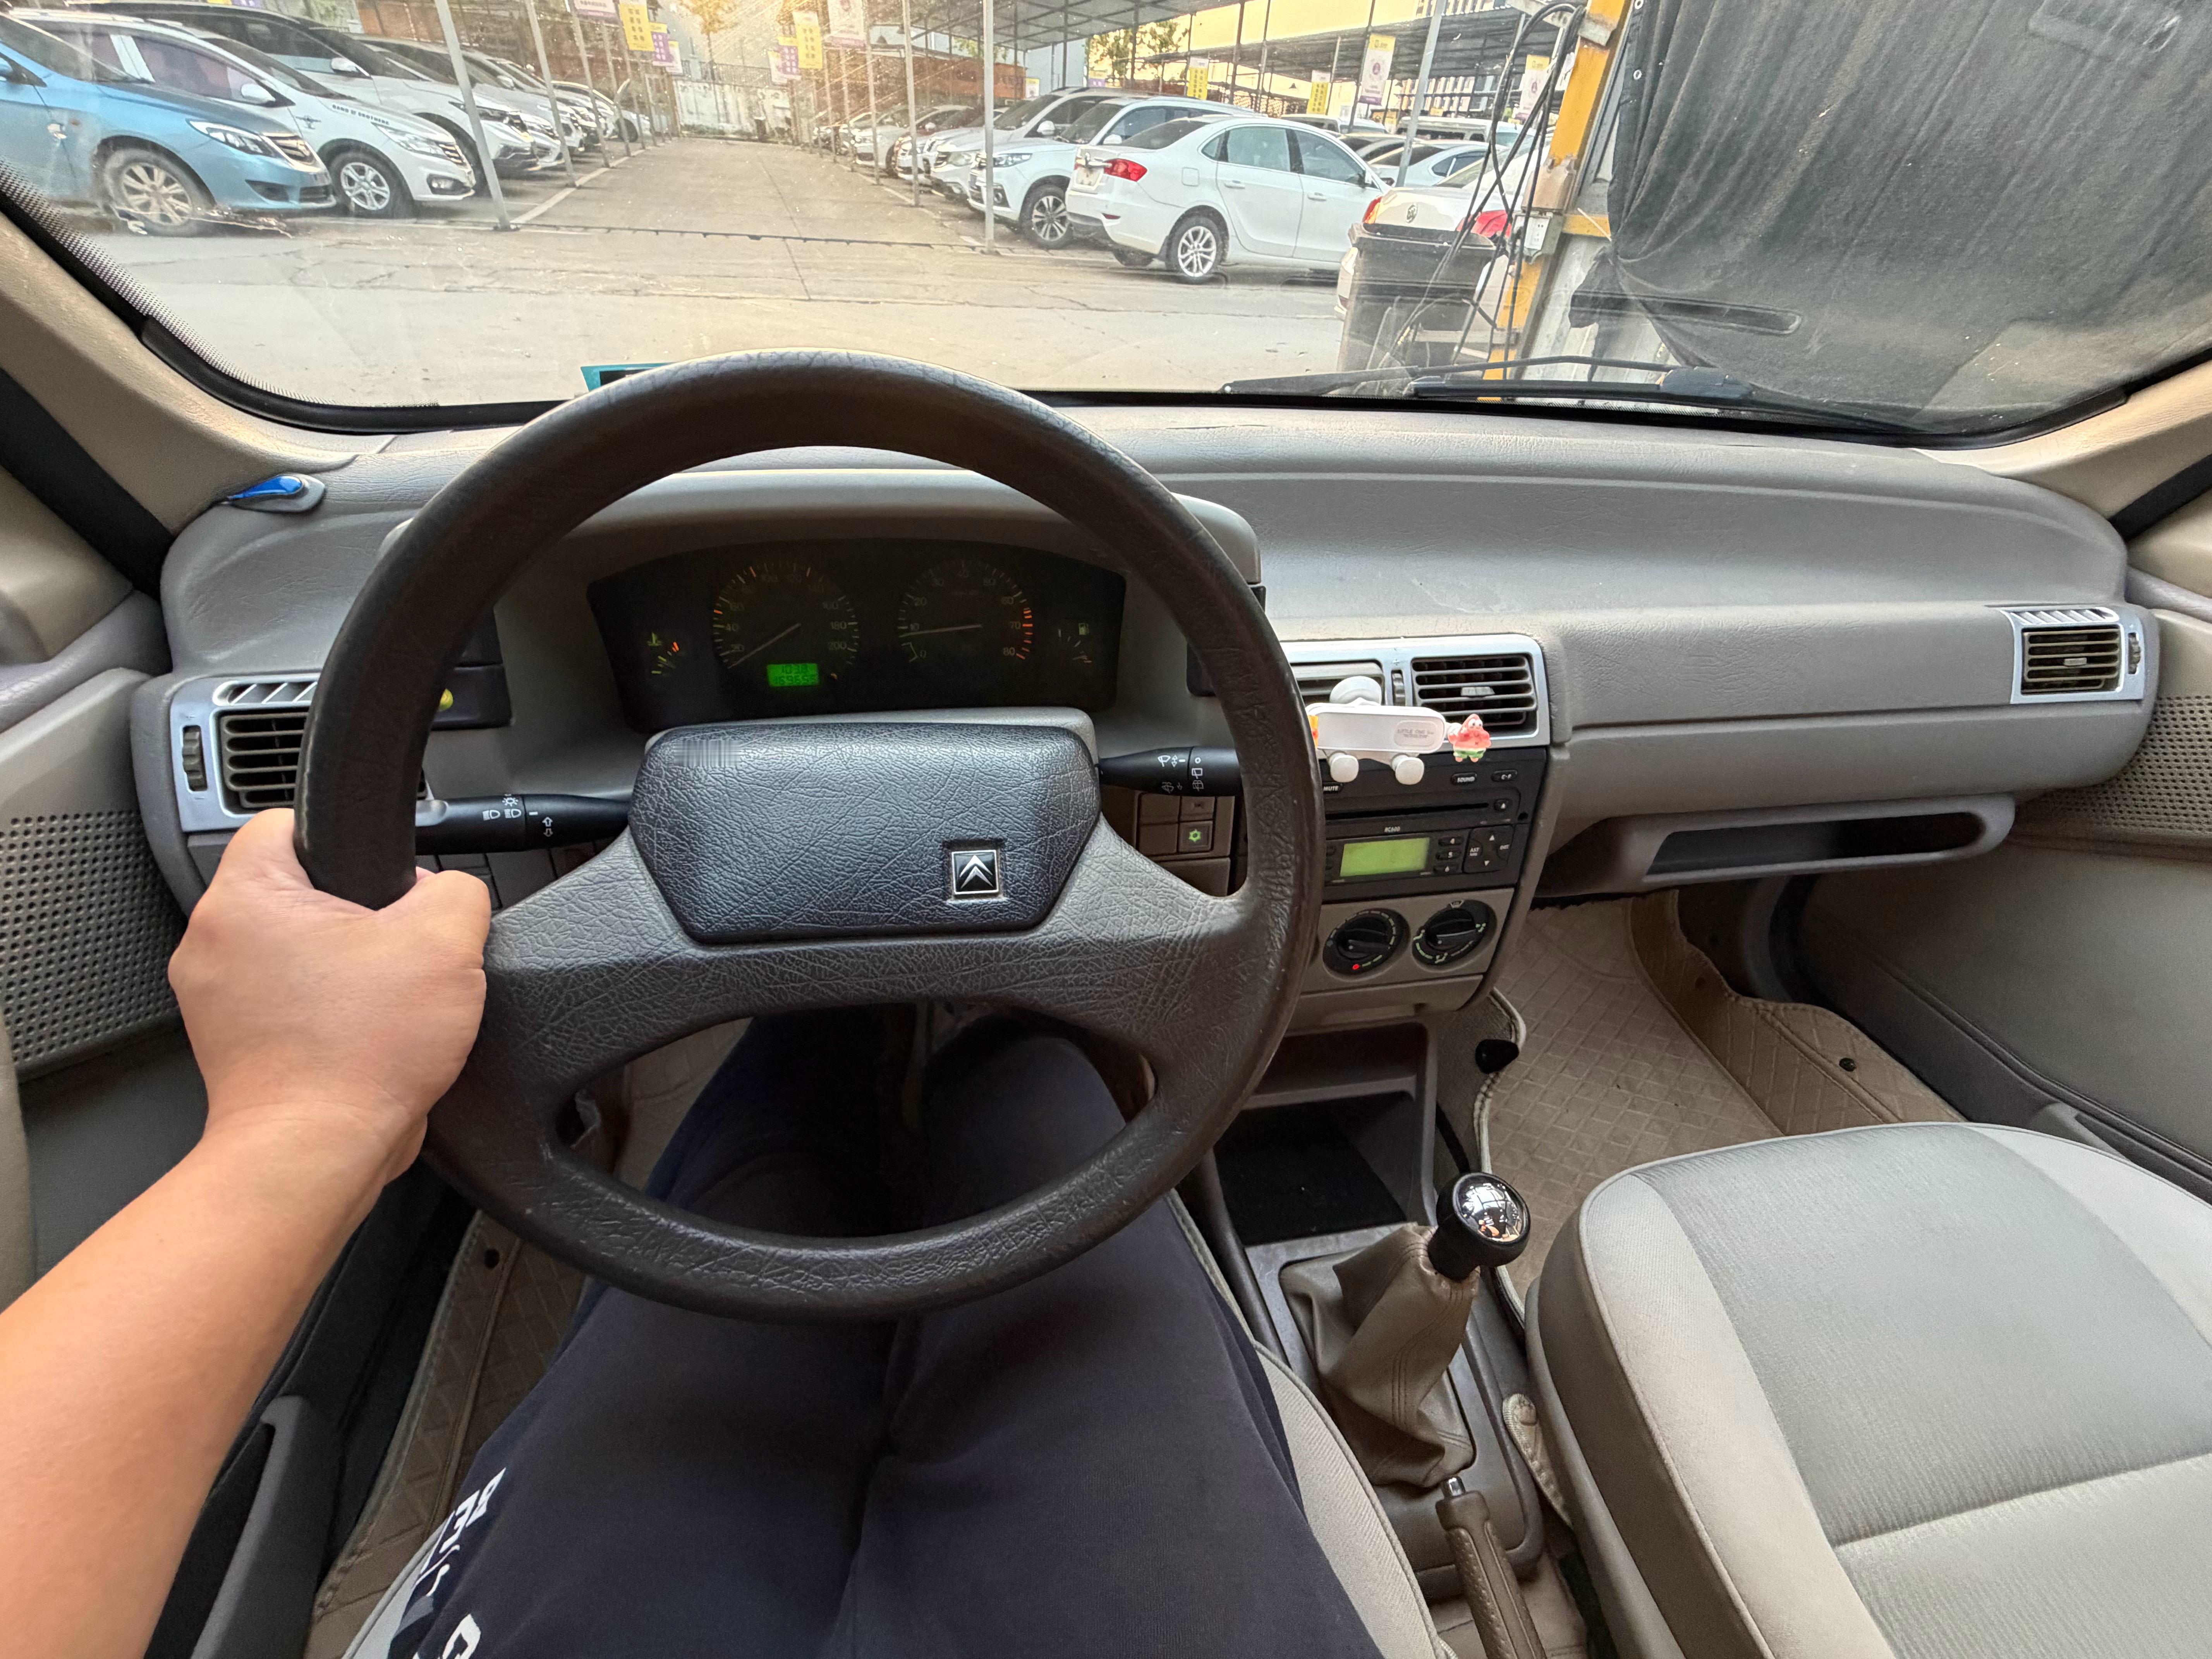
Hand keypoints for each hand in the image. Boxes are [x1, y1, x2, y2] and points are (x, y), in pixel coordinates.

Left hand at [169, 810, 491, 1191]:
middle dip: (358, 910)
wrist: (318, 1153)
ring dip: (345, 963)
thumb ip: (457, 890)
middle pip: (300, 889)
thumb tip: (447, 894)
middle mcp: (212, 942)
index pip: (286, 821)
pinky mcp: (234, 1042)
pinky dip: (329, 1009)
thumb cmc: (359, 1056)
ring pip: (298, 948)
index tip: (384, 875)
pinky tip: (367, 1030)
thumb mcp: (447, 941)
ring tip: (386, 994)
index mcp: (246, 898)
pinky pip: (291, 999)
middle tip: (398, 945)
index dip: (351, 836)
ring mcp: (215, 998)